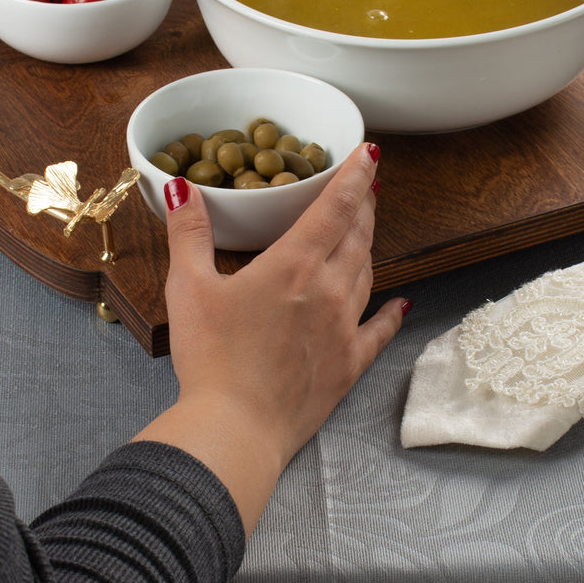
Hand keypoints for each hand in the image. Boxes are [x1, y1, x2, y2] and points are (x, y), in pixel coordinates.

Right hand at [132, 143, 406, 533]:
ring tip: (367, 229)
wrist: (235, 429)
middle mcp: (329, 290)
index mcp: (294, 266)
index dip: (355, 175)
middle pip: (357, 235)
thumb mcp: (188, 289)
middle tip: (368, 185)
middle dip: (364, 205)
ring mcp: (345, 328)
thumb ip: (189, 233)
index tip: (372, 153)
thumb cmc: (211, 359)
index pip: (335, 207)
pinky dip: (392, 313)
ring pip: (368, 274)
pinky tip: (402, 303)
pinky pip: (380, 331)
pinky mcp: (349, 364)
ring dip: (370, 246)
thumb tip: (181, 188)